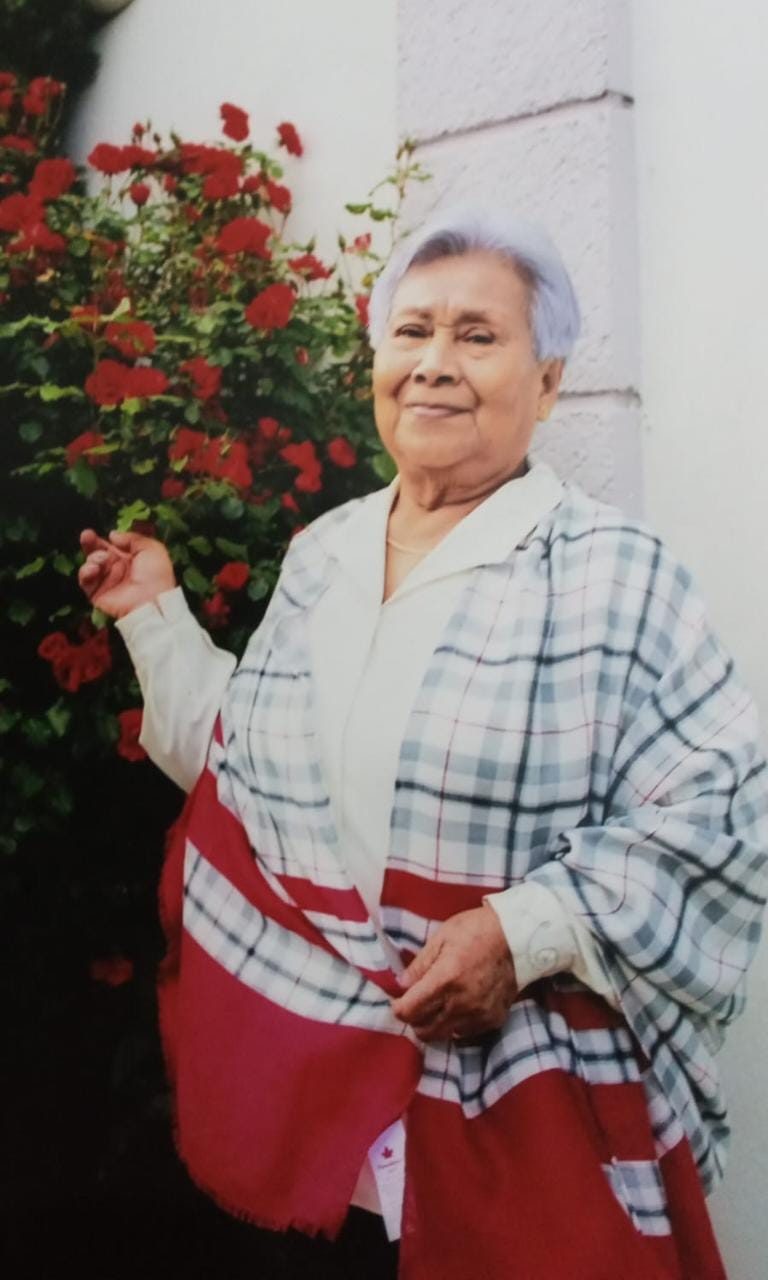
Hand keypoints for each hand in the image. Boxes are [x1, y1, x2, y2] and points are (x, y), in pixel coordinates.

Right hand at [78, 529, 175, 618]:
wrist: (151, 601)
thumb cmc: (156, 575)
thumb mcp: (151, 548)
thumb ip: (132, 538)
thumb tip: (113, 535)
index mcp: (129, 559)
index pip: (111, 546)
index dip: (102, 539)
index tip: (94, 532)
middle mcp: (117, 569)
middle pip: (97, 553)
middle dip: (90, 543)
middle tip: (86, 536)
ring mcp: (107, 582)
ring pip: (90, 565)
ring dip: (93, 558)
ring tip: (102, 559)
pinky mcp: (97, 594)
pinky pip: (86, 581)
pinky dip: (86, 572)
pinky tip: (93, 569)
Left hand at [390, 903, 517, 1042]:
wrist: (518, 937)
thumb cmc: (476, 931)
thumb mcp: (441, 937)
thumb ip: (420, 965)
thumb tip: (401, 985)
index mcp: (446, 979)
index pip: (410, 1010)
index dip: (399, 1007)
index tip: (399, 1000)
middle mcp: (462, 1003)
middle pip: (423, 1030)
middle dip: (414, 1018)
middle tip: (416, 1003)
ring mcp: (479, 1014)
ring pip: (443, 1035)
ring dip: (434, 1023)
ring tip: (438, 1005)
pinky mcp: (493, 1019)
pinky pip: (465, 1032)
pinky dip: (456, 1024)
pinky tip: (459, 1005)